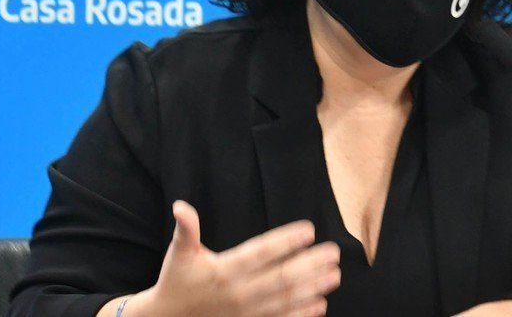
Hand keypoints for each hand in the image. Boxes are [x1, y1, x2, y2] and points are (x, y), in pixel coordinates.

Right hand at [122, 200, 340, 316]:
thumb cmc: (177, 281)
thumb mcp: (180, 254)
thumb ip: (186, 230)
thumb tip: (180, 206)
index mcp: (224, 270)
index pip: (261, 252)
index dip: (285, 241)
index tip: (308, 230)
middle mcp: (238, 293)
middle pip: (281, 277)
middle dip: (310, 265)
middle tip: (334, 253)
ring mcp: (246, 313)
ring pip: (285, 300)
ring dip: (313, 288)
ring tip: (334, 275)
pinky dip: (301, 315)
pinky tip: (320, 305)